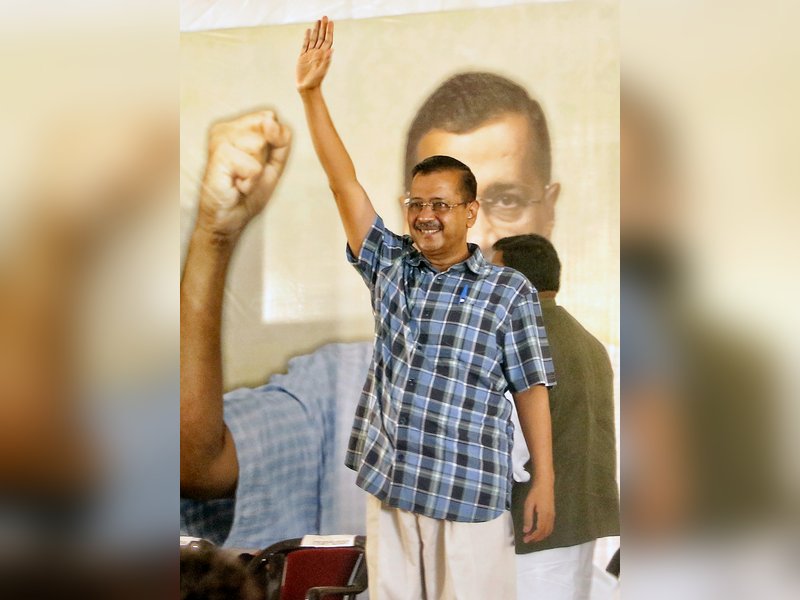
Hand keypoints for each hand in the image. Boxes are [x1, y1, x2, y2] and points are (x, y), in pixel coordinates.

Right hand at [197, 110, 290, 238]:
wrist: (230, 219)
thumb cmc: (249, 193)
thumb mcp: (275, 164)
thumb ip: (281, 139)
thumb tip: (270, 120)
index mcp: (237, 127)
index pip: (271, 117)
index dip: (275, 142)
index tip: (258, 163)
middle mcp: (225, 128)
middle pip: (267, 129)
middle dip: (265, 158)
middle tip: (247, 173)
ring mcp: (219, 139)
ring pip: (259, 145)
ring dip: (256, 171)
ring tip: (241, 179)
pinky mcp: (218, 155)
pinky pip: (254, 166)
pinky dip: (250, 182)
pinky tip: (236, 186)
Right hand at [297, 16, 333, 91]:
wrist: (307, 88)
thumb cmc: (316, 81)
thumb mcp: (322, 71)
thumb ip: (326, 60)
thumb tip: (331, 49)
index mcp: (323, 55)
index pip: (327, 40)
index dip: (329, 31)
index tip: (331, 22)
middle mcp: (317, 53)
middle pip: (321, 37)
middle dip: (323, 27)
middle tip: (325, 16)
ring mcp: (310, 54)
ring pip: (314, 39)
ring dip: (316, 30)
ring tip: (318, 21)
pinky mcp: (303, 57)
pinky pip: (305, 45)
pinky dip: (307, 37)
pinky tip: (308, 31)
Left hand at [522, 478, 554, 542]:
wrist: (545, 484)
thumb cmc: (535, 493)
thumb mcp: (528, 504)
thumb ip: (528, 518)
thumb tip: (526, 531)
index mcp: (544, 515)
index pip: (539, 531)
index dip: (532, 537)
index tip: (525, 540)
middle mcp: (550, 517)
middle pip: (544, 533)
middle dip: (536, 538)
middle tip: (527, 540)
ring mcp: (553, 516)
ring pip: (548, 531)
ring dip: (540, 536)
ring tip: (531, 537)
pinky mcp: (553, 514)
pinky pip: (550, 527)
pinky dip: (545, 532)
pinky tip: (538, 531)